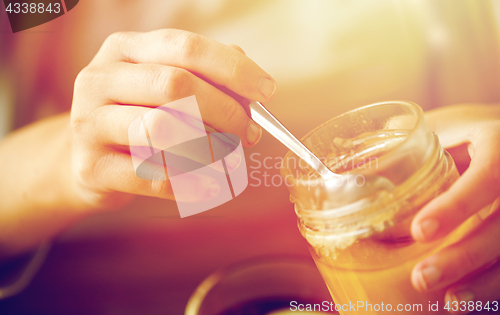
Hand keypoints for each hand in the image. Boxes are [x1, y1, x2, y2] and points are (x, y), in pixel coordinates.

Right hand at [70, 29, 275, 209]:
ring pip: (161, 129)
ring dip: (208, 147)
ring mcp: (89, 123)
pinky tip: (209, 184)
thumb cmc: (139, 117)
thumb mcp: (164, 87)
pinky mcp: (91, 166)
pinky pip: (151, 175)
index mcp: (125, 49)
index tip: (267, 91)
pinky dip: (189, 183)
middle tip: (248, 132)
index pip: (185, 47)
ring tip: (228, 157)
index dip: (232, 68)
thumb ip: (207, 79)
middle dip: (225, 111)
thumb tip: (253, 90)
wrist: (90, 159)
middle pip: (176, 86)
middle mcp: (100, 79)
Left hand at [410, 104, 499, 312]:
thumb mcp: (441, 123)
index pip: (488, 177)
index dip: (457, 206)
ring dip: (483, 281)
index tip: (420, 232)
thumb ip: (404, 134)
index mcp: (498, 145)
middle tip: (423, 277)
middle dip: (464, 256)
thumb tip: (350, 155)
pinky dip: (490, 285)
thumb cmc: (465, 131)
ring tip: (449, 303)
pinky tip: (462, 301)